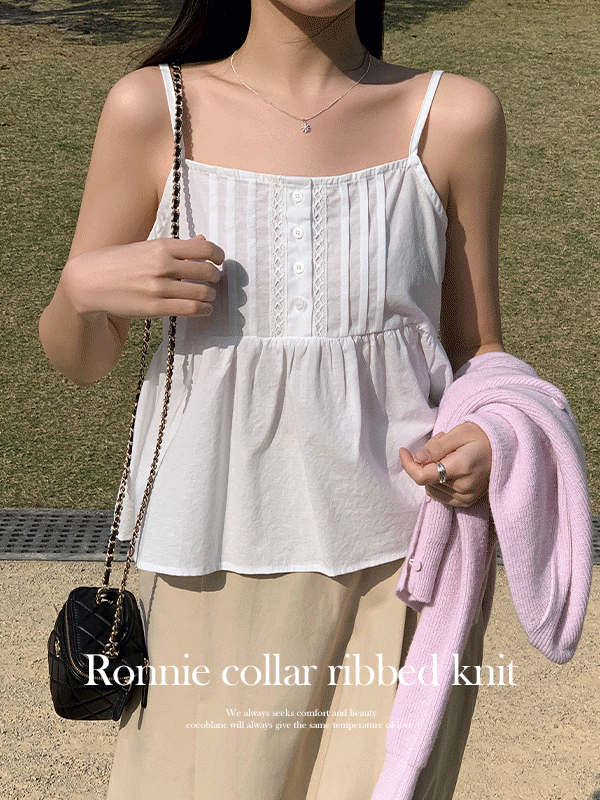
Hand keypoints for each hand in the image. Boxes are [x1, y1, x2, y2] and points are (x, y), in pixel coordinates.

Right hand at [60, 233, 224, 319]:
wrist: (90, 281)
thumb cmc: (120, 262)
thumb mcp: (147, 247)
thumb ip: (177, 246)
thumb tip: (204, 240)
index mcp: (162, 246)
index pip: (204, 248)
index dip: (219, 255)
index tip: (220, 261)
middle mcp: (162, 265)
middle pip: (207, 271)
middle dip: (216, 277)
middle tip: (214, 281)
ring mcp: (158, 287)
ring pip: (202, 292)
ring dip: (211, 296)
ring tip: (209, 296)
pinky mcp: (155, 307)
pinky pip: (190, 309)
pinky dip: (204, 309)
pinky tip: (204, 308)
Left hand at [399, 422, 491, 506]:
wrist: (507, 449)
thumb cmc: (483, 436)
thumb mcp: (459, 432)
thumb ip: (436, 446)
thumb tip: (417, 458)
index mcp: (462, 466)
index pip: (423, 476)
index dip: (408, 465)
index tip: (403, 451)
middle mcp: (464, 486)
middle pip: (426, 480)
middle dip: (425, 461)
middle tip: (440, 443)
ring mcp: (467, 497)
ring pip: (431, 487)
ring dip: (432, 471)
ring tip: (449, 454)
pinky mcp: (467, 502)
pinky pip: (440, 495)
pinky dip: (438, 481)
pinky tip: (451, 467)